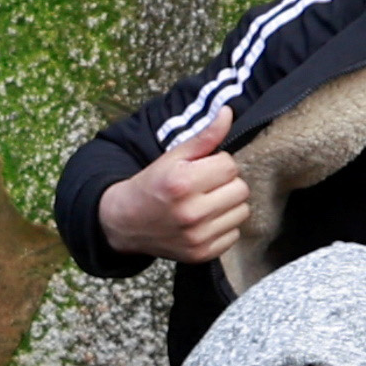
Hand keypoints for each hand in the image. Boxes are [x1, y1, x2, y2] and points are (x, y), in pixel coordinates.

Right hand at [98, 112, 249, 265]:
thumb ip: (204, 137)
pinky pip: (234, 234)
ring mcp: (197, 236)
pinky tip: (204, 223)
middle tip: (204, 188)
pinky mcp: (202, 254)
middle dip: (225, 185)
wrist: (124, 223)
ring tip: (205, 205)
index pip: (230, 165)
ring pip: (242, 211)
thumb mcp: (172, 158)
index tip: (200, 171)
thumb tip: (228, 112)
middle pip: (240, 189)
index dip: (217, 165)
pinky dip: (223, 227)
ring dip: (228, 206)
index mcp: (182, 183)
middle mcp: (191, 212)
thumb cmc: (152, 186)